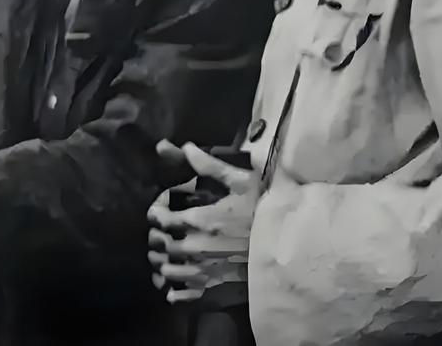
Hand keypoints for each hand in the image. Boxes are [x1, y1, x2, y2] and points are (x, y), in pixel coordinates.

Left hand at [147, 140, 257, 305]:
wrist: (285, 240)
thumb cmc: (262, 207)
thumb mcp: (239, 179)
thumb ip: (208, 165)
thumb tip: (186, 147)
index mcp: (197, 220)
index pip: (159, 218)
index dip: (156, 211)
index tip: (162, 207)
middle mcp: (194, 247)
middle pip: (159, 245)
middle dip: (157, 235)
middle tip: (163, 228)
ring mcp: (202, 270)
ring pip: (166, 270)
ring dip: (162, 260)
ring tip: (167, 252)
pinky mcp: (212, 285)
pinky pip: (181, 293)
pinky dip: (173, 289)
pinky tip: (174, 283)